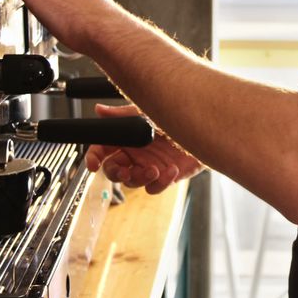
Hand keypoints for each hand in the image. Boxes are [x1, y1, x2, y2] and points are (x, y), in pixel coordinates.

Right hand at [85, 103, 204, 193]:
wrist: (204, 125)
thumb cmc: (176, 115)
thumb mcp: (147, 113)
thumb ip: (122, 115)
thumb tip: (99, 110)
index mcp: (126, 138)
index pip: (102, 150)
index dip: (93, 157)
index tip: (93, 164)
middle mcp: (135, 154)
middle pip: (113, 171)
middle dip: (116, 173)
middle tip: (125, 171)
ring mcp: (149, 166)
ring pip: (132, 182)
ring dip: (139, 178)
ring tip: (154, 169)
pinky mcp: (165, 176)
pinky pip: (154, 187)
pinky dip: (161, 182)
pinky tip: (171, 169)